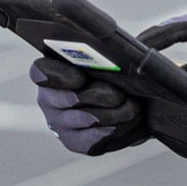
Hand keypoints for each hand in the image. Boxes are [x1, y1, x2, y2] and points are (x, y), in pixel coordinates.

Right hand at [30, 56, 147, 155]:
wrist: (129, 99)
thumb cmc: (116, 70)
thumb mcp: (114, 55)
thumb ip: (118, 47)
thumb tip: (146, 42)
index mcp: (51, 70)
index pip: (41, 72)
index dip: (58, 76)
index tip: (81, 77)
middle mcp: (48, 98)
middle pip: (67, 99)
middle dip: (97, 96)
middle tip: (118, 94)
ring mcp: (60, 124)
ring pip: (85, 121)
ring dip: (113, 114)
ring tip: (133, 107)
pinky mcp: (75, 143)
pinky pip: (93, 141)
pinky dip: (115, 131)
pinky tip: (131, 122)